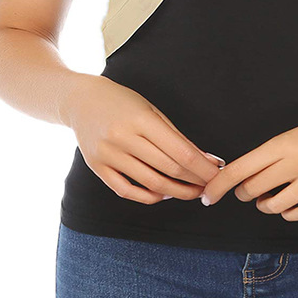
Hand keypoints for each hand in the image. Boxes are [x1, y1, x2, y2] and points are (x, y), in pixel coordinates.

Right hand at [64, 74, 225, 204]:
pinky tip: (164, 194)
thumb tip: (206, 159)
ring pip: (150, 183)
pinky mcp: (97, 167)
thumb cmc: (123, 102)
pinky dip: (148, 196)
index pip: (180, 151)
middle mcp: (122, 137)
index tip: (218, 174)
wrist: (80, 100)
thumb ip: (177, 136)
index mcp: (141, 119)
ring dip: (176, 192)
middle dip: (194, 180)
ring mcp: (107, 154)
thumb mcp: (152, 111)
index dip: (202, 167)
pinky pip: (126, 190)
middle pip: (168, 168)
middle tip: (210, 186)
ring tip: (192, 192)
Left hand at [200, 99, 297, 220]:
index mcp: (284, 143)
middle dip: (243, 194)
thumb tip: (248, 175)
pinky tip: (289, 205)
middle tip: (247, 191)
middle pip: (252, 189)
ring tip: (270, 197)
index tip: (208, 196)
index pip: (240, 169)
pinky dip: (288, 213)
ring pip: (274, 206)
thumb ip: (274, 153)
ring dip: (266, 205)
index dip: (219, 186)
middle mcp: (296, 163)